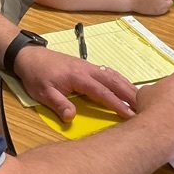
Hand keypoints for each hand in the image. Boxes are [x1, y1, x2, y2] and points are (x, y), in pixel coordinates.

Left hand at [13, 46, 137, 122]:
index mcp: (78, 77)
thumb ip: (58, 104)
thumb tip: (71, 118)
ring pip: (113, 74)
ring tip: (140, 98)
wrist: (30, 56)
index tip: (130, 114)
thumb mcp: (43, 93)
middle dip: (129, 94)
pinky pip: (108, 72)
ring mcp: (89, 66)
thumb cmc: (36, 76)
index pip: (102, 92)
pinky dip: (120, 79)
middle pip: (113, 81)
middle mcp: (88, 69)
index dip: (116, 104)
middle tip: (144, 107)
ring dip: (127, 85)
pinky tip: (125, 86)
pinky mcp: (87, 66)